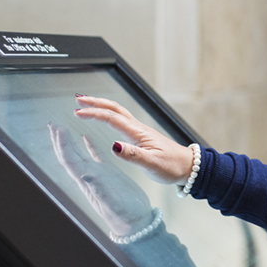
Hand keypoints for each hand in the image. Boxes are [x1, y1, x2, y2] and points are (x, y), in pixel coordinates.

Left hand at [48, 122, 152, 235]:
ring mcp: (97, 174)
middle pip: (69, 155)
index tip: (59, 129)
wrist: (136, 223)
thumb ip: (98, 189)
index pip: (70, 159)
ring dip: (69, 141)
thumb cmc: (125, 215)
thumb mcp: (112, 203)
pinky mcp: (108, 174)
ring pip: (79, 154)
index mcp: (88, 181)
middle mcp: (89, 176)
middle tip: (52, 124)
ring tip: (62, 128)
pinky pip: (95, 156)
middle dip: (60, 140)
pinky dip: (89, 145)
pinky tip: (86, 136)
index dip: (63, 144)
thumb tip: (84, 175)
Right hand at [73, 96, 194, 183]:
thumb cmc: (172, 166)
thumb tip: (113, 145)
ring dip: (102, 106)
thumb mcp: (152, 164)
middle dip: (95, 102)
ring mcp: (140, 131)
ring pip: (118, 112)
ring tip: (86, 104)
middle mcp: (139, 128)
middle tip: (78, 99)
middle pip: (114, 108)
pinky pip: (122, 121)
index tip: (78, 112)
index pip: (112, 118)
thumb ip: (133, 155)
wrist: (189, 166)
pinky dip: (109, 115)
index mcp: (139, 133)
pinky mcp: (142, 137)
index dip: (94, 113)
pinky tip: (105, 120)